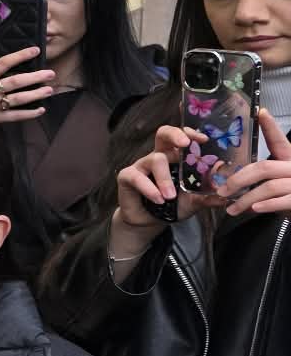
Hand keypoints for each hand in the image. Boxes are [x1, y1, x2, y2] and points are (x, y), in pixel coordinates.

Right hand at [0, 46, 55, 124]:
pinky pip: (16, 116)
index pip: (2, 63)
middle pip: (15, 81)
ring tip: (50, 90)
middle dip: (34, 77)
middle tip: (50, 73)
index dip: (19, 56)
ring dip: (35, 94)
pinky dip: (29, 114)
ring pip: (18, 99)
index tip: (35, 50)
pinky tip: (41, 109)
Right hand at [114, 124, 214, 248]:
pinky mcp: (127, 177)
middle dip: (175, 135)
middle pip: (163, 134)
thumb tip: (228, 194)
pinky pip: (137, 177)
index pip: (182, 137)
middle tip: (184, 144)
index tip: (204, 140)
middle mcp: (159, 156)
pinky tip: (158, 199)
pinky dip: (149, 188)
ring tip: (171, 197)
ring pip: (155, 160)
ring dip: (165, 179)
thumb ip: (208, 196)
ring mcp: (142, 165)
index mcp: (176, 158)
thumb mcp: (194, 201)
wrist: (150, 222)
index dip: (191, 134)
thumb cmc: (173, 206)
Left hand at [223, 109, 290, 217]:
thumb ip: (262, 178)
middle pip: (264, 167)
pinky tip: (254, 209)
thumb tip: (231, 183)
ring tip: (231, 209)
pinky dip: (266, 205)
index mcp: (290, 159)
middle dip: (239, 179)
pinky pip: (283, 201)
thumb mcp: (279, 181)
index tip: (261, 112)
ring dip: (246, 199)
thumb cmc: (290, 194)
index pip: (279, 141)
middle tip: (221, 191)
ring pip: (269, 186)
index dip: (271, 127)